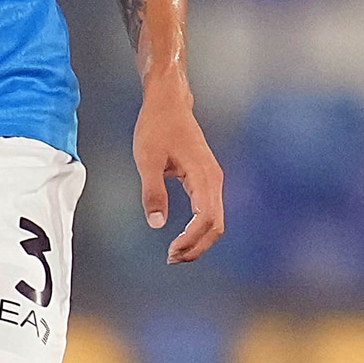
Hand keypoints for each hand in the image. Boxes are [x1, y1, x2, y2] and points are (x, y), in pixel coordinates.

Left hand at [133, 75, 224, 263]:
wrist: (169, 103)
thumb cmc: (156, 127)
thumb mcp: (147, 160)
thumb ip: (153, 192)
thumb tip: (157, 224)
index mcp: (203, 175)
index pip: (205, 219)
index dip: (191, 240)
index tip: (170, 251)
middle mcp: (214, 179)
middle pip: (216, 225)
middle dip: (197, 247)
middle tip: (172, 259)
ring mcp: (213, 180)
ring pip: (215, 221)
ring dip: (198, 241)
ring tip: (175, 253)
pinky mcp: (206, 180)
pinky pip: (209, 212)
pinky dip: (199, 229)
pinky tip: (182, 238)